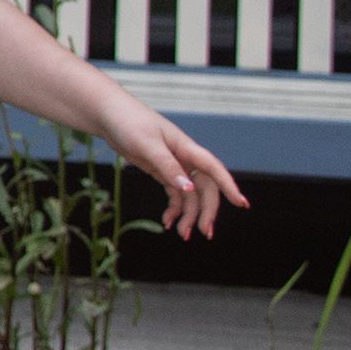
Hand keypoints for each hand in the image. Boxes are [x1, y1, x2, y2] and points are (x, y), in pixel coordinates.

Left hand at [99, 101, 246, 240]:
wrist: (108, 115)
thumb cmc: (129, 123)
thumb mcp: (147, 145)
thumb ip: (167, 166)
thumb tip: (188, 190)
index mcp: (186, 148)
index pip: (214, 169)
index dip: (228, 186)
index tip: (241, 204)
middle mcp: (184, 158)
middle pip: (204, 188)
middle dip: (206, 211)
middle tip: (204, 232)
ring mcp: (174, 165)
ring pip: (190, 195)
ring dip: (189, 214)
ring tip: (182, 234)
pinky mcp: (161, 171)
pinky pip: (174, 194)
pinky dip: (173, 209)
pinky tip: (168, 222)